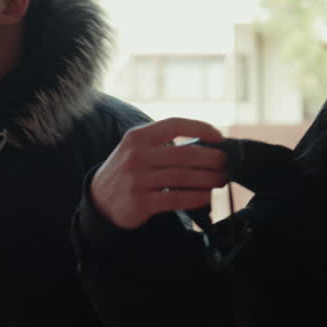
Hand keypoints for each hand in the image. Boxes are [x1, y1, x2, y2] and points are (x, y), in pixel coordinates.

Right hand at [90, 118, 228, 229]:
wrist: (100, 199)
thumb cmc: (129, 170)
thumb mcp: (137, 148)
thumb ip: (164, 143)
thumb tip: (207, 145)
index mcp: (138, 136)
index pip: (175, 125)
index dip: (201, 128)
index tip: (220, 137)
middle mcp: (137, 155)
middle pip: (185, 154)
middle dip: (212, 159)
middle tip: (226, 164)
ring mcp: (137, 179)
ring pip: (183, 177)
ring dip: (208, 179)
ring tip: (220, 180)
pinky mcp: (140, 201)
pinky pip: (175, 199)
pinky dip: (195, 197)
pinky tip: (206, 197)